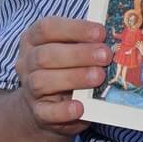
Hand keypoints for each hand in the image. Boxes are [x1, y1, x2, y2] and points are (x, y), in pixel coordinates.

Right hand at [14, 17, 108, 136]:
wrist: (49, 107)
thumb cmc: (66, 69)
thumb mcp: (73, 51)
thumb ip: (86, 43)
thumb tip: (116, 38)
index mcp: (34, 40)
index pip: (47, 28)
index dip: (75, 28)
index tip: (101, 32)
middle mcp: (27, 63)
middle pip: (44, 55)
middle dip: (78, 54)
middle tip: (105, 56)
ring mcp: (30, 89)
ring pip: (42, 81)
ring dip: (74, 77)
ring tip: (99, 76)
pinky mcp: (39, 113)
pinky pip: (46, 112)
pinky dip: (63, 110)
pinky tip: (80, 106)